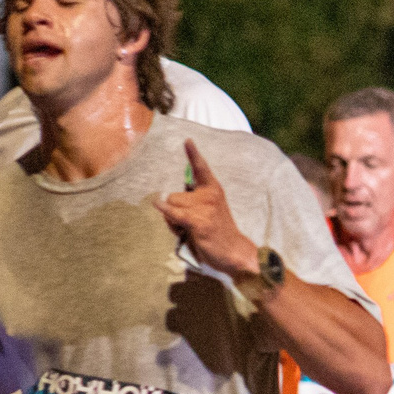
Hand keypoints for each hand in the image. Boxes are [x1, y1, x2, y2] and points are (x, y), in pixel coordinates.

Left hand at [157, 141, 259, 282]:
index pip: (201, 168)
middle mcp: (209, 194)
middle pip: (173, 195)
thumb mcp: (208, 212)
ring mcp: (205, 207)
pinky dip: (166, 213)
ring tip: (186, 230)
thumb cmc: (218, 233)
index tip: (187, 140)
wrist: (234, 252)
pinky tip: (159, 207)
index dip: (193, 154)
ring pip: (171, 204)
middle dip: (173, 209)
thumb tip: (165, 202)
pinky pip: (174, 213)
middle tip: (185, 224)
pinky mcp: (199, 221)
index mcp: (213, 190)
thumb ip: (192, 203)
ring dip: (171, 219)